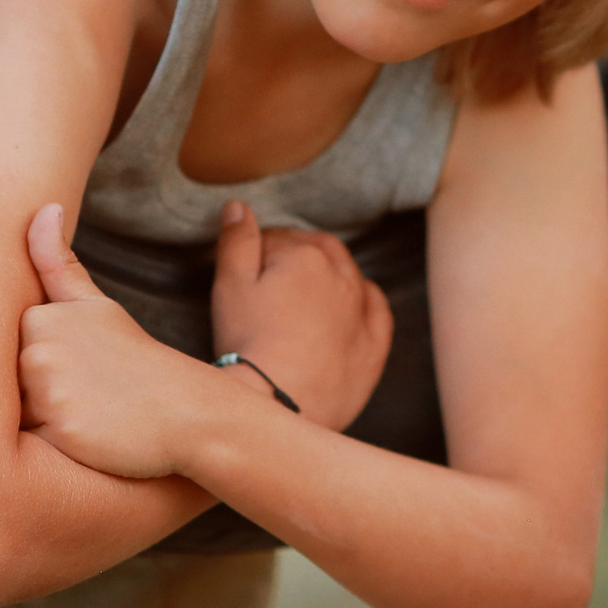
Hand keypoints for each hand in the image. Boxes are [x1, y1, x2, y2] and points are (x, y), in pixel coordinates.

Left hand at [17, 203, 214, 478]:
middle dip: (38, 405)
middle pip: (5, 394)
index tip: (79, 375)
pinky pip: (32, 451)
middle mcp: (36, 347)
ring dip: (45, 430)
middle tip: (88, 400)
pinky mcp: (59, 428)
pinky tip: (92, 440)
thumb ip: (58, 264)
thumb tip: (44, 208)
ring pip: (15, 424)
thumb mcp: (97, 307)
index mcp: (39, 317)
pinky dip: (57, 452)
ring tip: (91, 419)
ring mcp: (47, 388)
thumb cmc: (139, 362)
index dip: (40, 378)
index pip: (6, 361)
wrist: (190, 409)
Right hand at [209, 201, 391, 433]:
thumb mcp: (230, 285)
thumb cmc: (248, 342)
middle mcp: (342, 277)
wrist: (280, 402)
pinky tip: (353, 303)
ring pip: (349, 275)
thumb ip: (237, 241)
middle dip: (297, 254)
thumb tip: (240, 206)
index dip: (258, 249)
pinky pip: (377, 311)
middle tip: (271, 275)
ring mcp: (361, 312)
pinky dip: (365, 300)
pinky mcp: (373, 347)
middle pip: (320, 251)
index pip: (280, 239)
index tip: (243, 265)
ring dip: (330, 273)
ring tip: (304, 290)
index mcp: (306, 256)